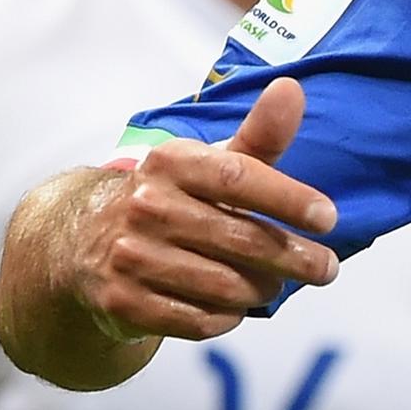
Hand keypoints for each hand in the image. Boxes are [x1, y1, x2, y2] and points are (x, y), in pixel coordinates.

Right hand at [68, 77, 340, 344]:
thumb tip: (291, 88)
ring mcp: (130, 255)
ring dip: (263, 290)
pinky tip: (234, 306)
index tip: (329, 218)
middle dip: (296, 258)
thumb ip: (258, 136)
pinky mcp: (124, 302)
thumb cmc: (171, 200)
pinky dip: (229, 317)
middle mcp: (145, 206)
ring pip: (227, 287)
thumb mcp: (209, 164)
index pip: (238, 177)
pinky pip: (201, 321)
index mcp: (169, 163)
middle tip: (325, 268)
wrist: (81, 244)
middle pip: (242, 240)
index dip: (289, 198)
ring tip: (274, 284)